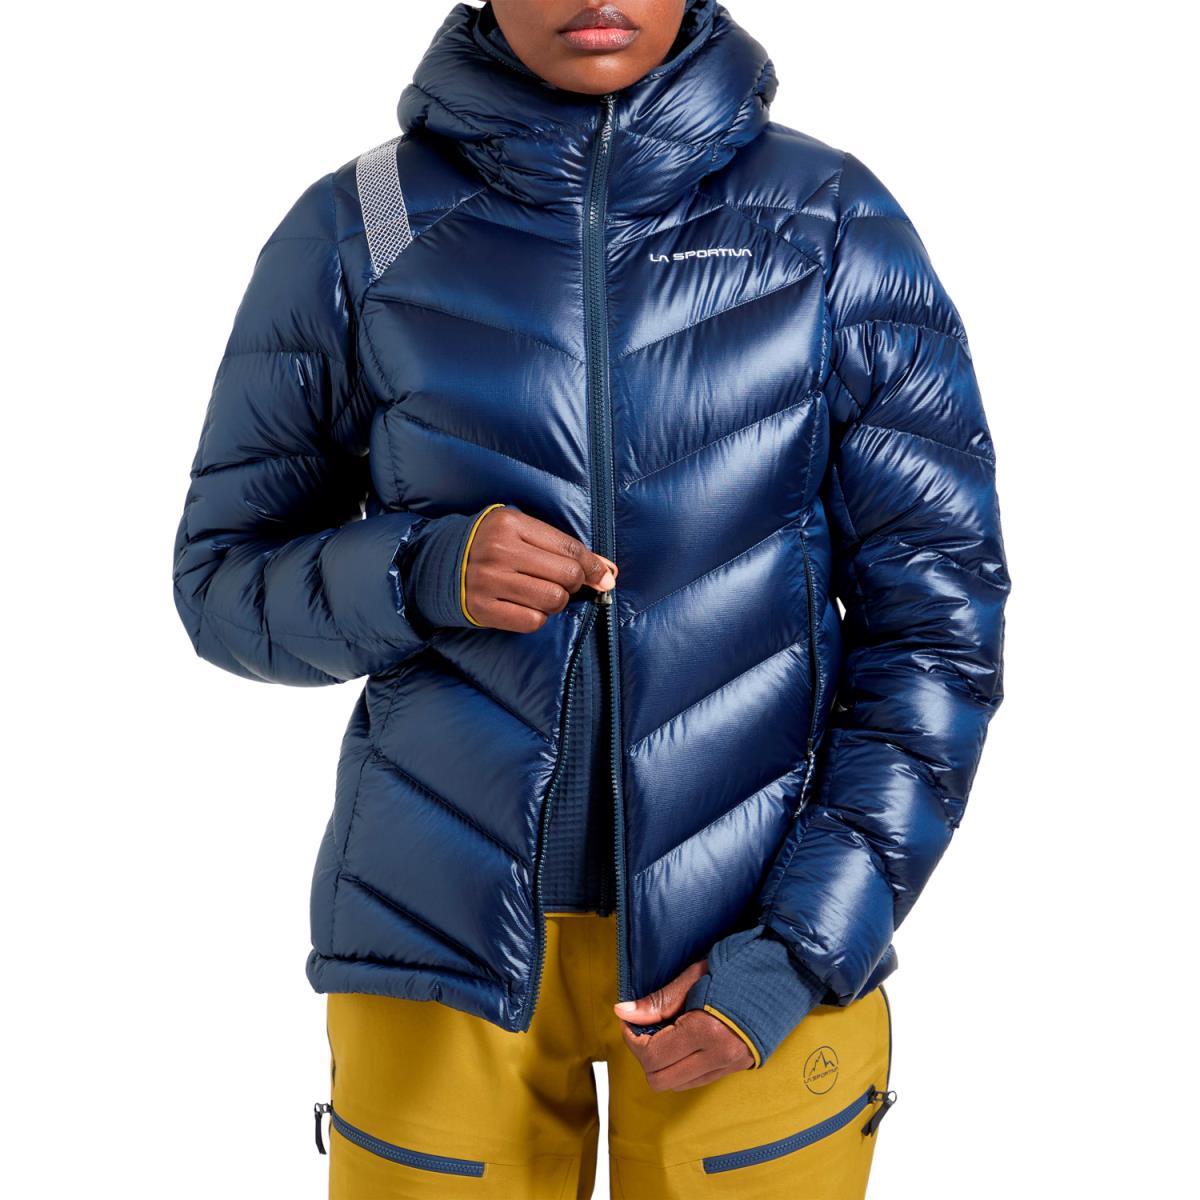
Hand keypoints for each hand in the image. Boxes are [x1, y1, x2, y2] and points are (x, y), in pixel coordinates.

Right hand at [464, 507, 616, 631]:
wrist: (438, 564)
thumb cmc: (489, 545)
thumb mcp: (520, 532)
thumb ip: (562, 547)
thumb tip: (608, 573)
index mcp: (510, 523)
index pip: (569, 548)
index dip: (594, 566)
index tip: (606, 577)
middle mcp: (499, 551)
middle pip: (566, 575)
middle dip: (575, 583)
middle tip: (564, 583)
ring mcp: (488, 581)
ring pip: (553, 600)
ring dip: (557, 602)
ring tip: (544, 594)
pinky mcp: (482, 608)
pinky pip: (532, 621)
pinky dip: (539, 617)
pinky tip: (528, 607)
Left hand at [613, 959, 754, 1090]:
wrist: (789, 969)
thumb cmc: (744, 962)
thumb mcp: (698, 974)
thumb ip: (660, 999)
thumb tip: (623, 1012)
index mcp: (707, 1031)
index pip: (652, 1056)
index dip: (632, 1038)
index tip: (630, 1019)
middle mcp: (720, 1056)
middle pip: (660, 1079)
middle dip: (644, 1054)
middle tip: (643, 1026)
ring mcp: (732, 1065)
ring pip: (678, 1084)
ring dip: (662, 1062)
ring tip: (664, 1030)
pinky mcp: (739, 1066)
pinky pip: (697, 1080)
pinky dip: (681, 1065)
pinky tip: (683, 1039)